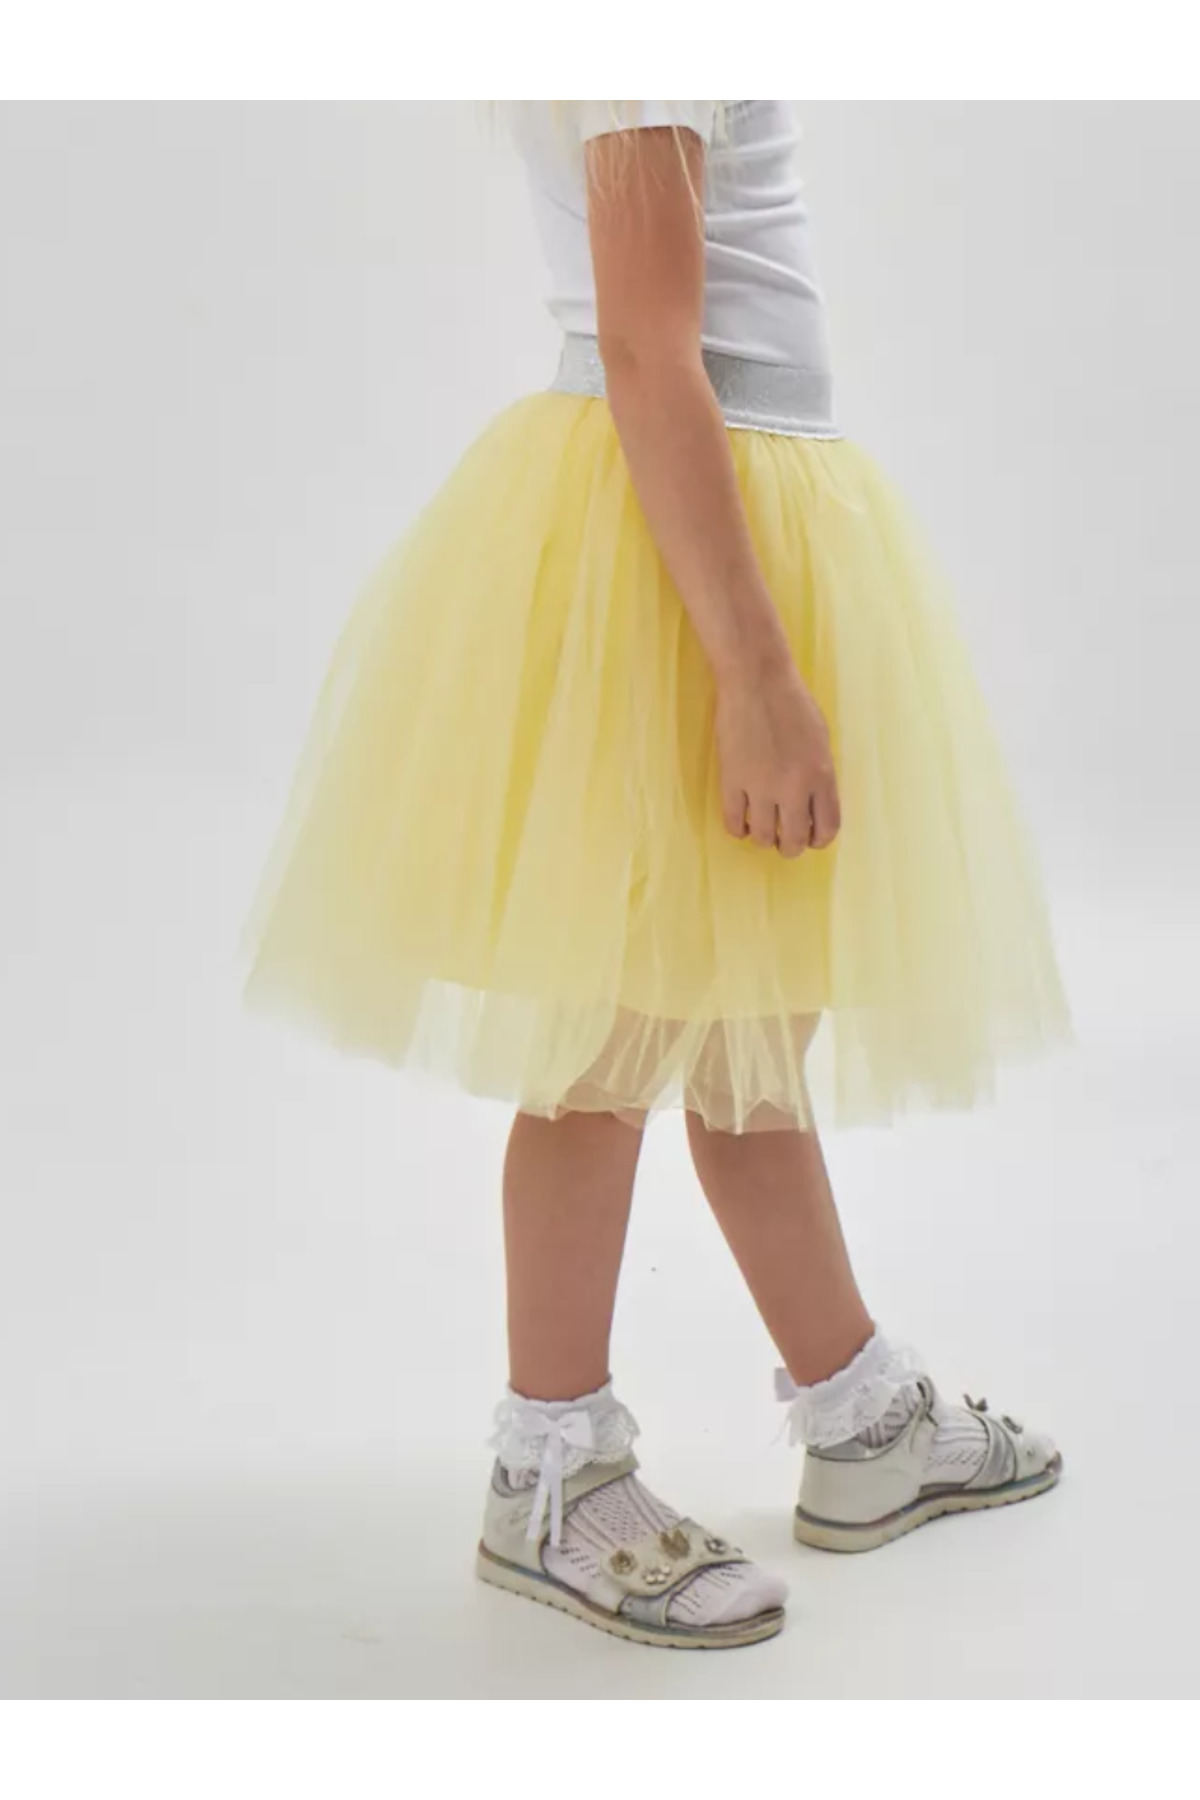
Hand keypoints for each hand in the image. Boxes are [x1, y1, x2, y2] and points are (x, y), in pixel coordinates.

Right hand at [714, 659, 840, 855]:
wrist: (756, 680)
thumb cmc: (792, 703)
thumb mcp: (821, 740)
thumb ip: (820, 776)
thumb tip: (812, 807)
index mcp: (821, 775)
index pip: (827, 828)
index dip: (819, 840)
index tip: (811, 837)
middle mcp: (793, 787)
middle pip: (794, 841)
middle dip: (791, 846)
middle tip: (785, 838)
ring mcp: (759, 786)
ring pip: (763, 837)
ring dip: (764, 839)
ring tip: (762, 828)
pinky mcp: (731, 780)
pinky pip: (733, 822)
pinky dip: (739, 830)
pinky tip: (742, 822)